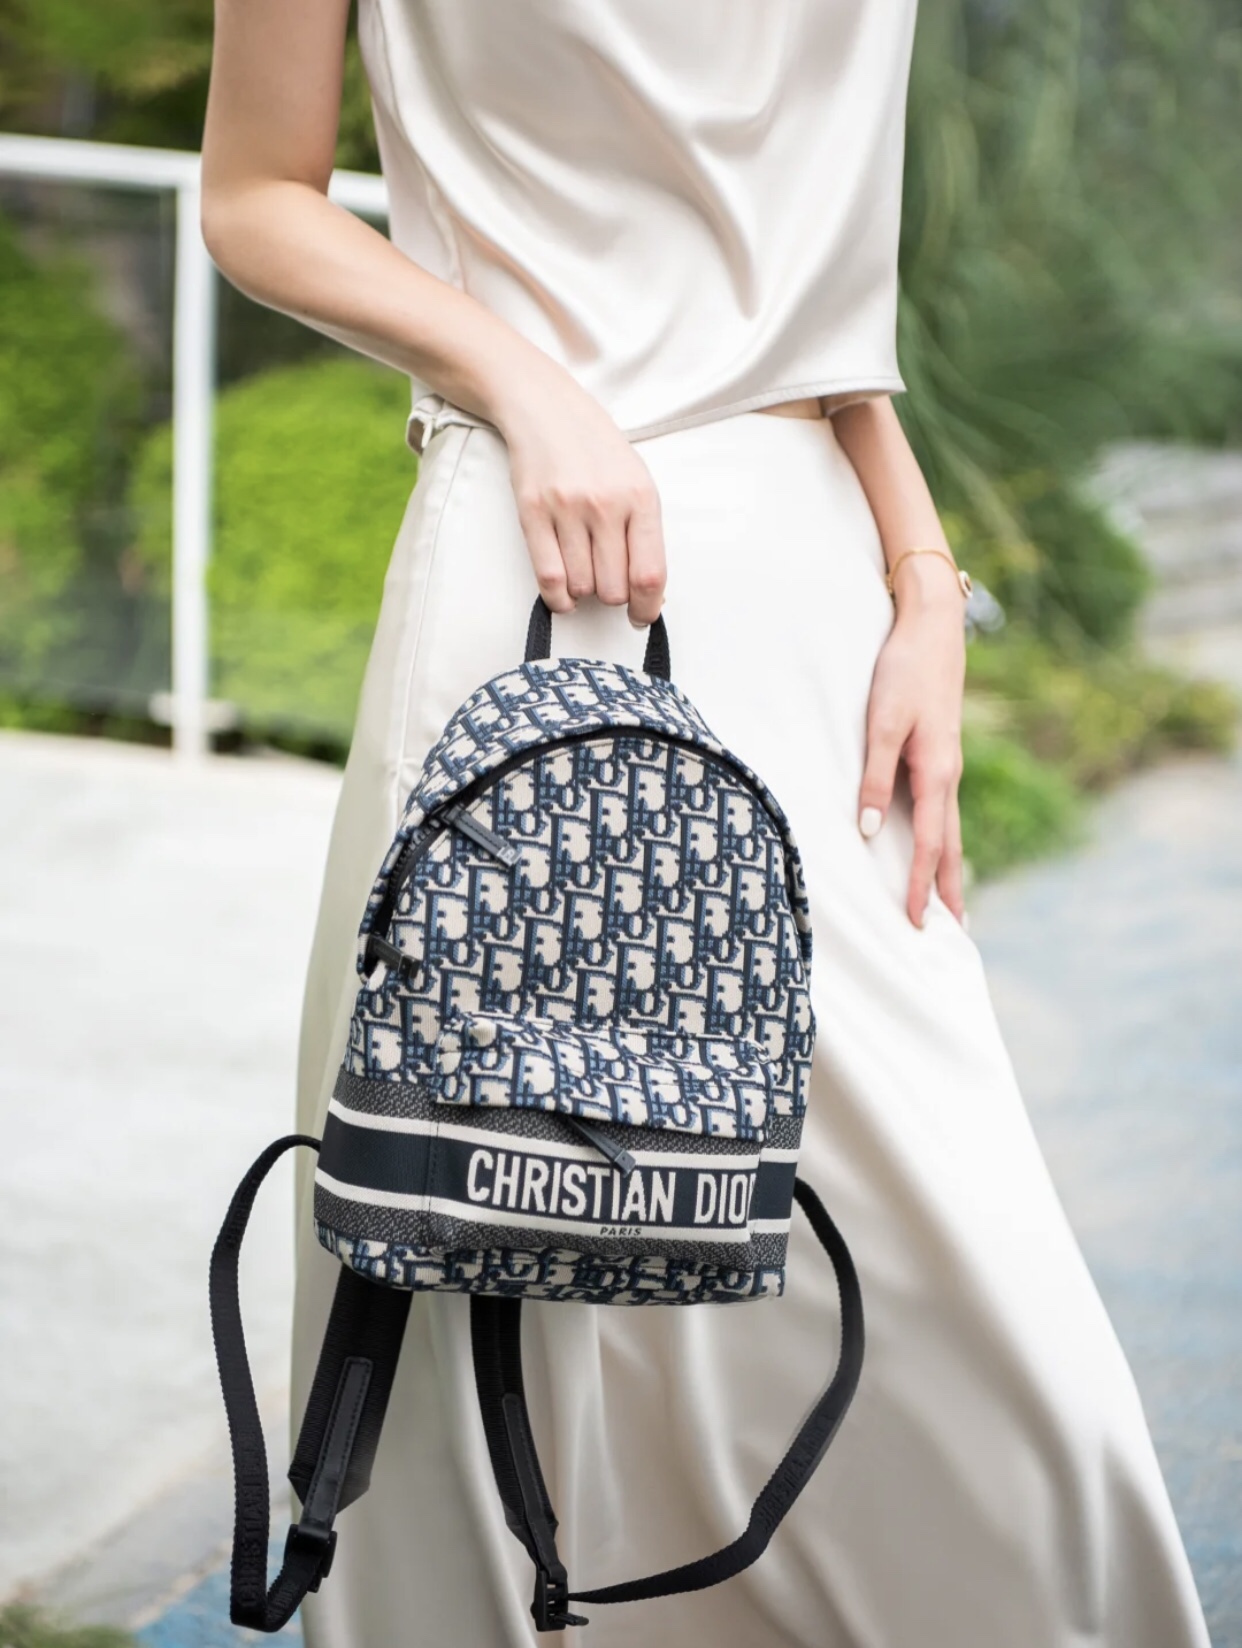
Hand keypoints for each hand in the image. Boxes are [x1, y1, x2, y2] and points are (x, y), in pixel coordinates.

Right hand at [492, 362, 666, 625]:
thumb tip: (650, 594)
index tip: (642, 616)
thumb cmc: (595, 449)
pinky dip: (558, 598)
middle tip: (608, 584)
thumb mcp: (636, 480)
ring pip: (581, 587)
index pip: (649, 574)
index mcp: (640, 497)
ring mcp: (566, 509)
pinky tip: (564, 594)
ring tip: (584, 573)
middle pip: (614, 589)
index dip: (648, 607)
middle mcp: (605, 505)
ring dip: (584, 592)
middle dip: (613, 597)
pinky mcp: (532, 513)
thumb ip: (644, 533)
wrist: (545, 408)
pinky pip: (548, 578)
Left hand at [858, 559, 966, 927]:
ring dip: (950, 869)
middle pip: (951, 848)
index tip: (918, 925)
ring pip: (950, 829)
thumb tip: (869, 831)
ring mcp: (946, 765)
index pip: (931, 847)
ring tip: (951, 904)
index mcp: (936, 774)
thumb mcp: (882, 722)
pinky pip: (941, 809)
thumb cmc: (904, 671)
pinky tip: (935, 846)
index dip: (923, 888)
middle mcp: (947, 776)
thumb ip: (875, 777)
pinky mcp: (939, 753)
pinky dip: (942, 838)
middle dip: (951, 892)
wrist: (932, 627)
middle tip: (955, 935)